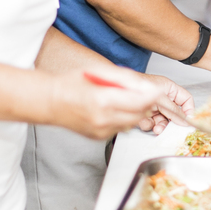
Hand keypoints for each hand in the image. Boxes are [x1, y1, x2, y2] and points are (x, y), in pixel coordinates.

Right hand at [47, 66, 162, 139]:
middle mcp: (103, 119)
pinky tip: (113, 108)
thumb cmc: (71, 84)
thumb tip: (144, 85)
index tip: (159, 91)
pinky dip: (123, 118)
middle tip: (143, 93)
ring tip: (124, 98)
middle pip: (139, 114)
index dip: (152, 96)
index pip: (138, 101)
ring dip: (135, 111)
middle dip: (145, 104)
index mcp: (103, 100)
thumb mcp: (98, 72)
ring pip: (132, 123)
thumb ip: (124, 78)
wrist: (51, 102)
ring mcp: (101, 130)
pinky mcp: (100, 137)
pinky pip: (121, 128)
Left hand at [138, 75, 195, 133]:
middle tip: (170, 129)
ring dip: (159, 125)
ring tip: (156, 128)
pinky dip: (148, 124)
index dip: (189, 110)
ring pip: (162, 120)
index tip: (188, 121)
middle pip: (174, 113)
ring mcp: (154, 106)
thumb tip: (185, 120)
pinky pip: (151, 122)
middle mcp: (163, 98)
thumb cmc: (139, 86)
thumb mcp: (161, 98)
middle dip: (170, 122)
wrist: (120, 89)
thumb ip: (174, 110)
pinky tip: (144, 121)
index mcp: (170, 89)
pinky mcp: (145, 113)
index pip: (186, 99)